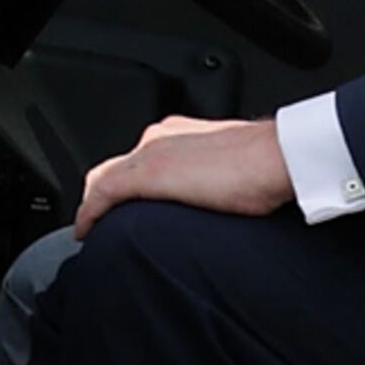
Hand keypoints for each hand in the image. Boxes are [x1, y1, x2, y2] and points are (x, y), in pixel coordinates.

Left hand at [76, 115, 289, 233]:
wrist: (278, 157)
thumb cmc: (269, 164)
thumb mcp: (237, 169)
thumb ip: (218, 178)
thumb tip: (224, 198)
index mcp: (181, 133)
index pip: (140, 158)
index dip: (125, 183)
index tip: (124, 206)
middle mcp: (160, 138)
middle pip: (114, 167)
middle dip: (102, 195)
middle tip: (101, 222)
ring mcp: (150, 154)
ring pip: (102, 181)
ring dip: (94, 206)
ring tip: (93, 230)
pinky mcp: (146, 175)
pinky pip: (100, 196)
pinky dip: (89, 215)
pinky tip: (87, 232)